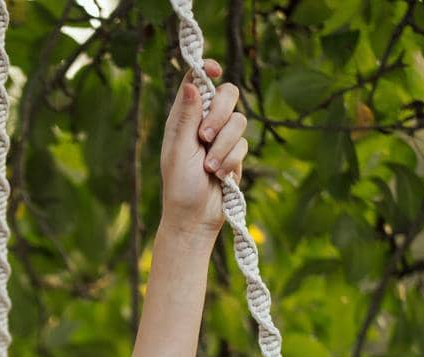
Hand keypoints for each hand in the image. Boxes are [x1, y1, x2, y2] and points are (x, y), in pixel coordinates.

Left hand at [159, 59, 249, 238]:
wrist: (195, 219)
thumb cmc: (180, 187)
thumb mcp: (179, 150)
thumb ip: (187, 117)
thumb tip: (191, 84)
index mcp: (183, 118)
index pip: (197, 82)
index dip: (206, 70)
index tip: (214, 70)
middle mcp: (202, 123)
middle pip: (226, 94)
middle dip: (220, 114)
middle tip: (205, 136)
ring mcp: (221, 138)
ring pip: (239, 121)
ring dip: (224, 146)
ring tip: (209, 167)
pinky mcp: (234, 154)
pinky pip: (244, 144)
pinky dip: (231, 160)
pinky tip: (219, 176)